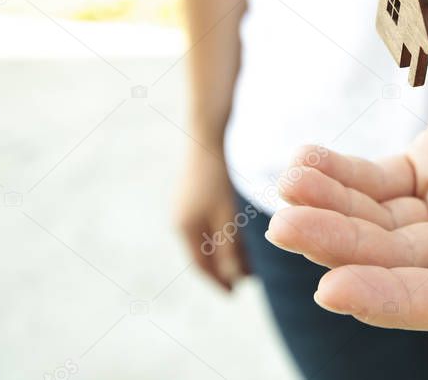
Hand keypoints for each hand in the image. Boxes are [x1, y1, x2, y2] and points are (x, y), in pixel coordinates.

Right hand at [174, 147, 248, 290]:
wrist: (206, 134)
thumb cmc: (218, 175)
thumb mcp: (226, 214)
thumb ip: (229, 247)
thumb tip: (233, 277)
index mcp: (186, 228)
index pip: (201, 266)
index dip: (218, 281)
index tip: (233, 294)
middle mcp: (181, 219)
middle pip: (203, 253)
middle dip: (223, 268)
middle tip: (245, 280)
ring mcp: (185, 205)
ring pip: (207, 237)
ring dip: (224, 250)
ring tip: (246, 259)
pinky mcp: (193, 193)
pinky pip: (208, 223)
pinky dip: (222, 233)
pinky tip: (239, 230)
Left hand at [266, 26, 427, 329]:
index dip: (390, 299)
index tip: (331, 289)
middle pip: (397, 260)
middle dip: (340, 247)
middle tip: (285, 225)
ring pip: (377, 222)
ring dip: (328, 210)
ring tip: (287, 186)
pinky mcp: (426, 166)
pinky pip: (374, 180)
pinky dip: (337, 175)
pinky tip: (303, 162)